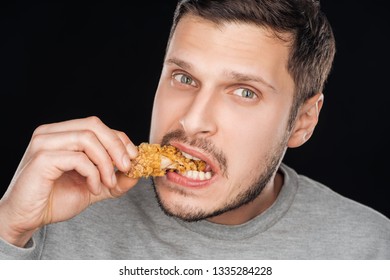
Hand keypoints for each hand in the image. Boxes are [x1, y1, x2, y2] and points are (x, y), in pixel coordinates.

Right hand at [0, 116, 138, 246]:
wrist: (27, 218)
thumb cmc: (55, 199)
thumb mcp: (94, 187)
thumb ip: (116, 179)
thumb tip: (138, 173)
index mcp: (62, 134)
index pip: (97, 125)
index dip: (119, 139)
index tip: (133, 158)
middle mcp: (51, 133)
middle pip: (94, 125)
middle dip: (116, 146)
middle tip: (127, 167)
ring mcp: (44, 143)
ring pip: (88, 139)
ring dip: (106, 163)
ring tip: (108, 183)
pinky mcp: (42, 159)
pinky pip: (79, 158)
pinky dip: (94, 174)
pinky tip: (94, 188)